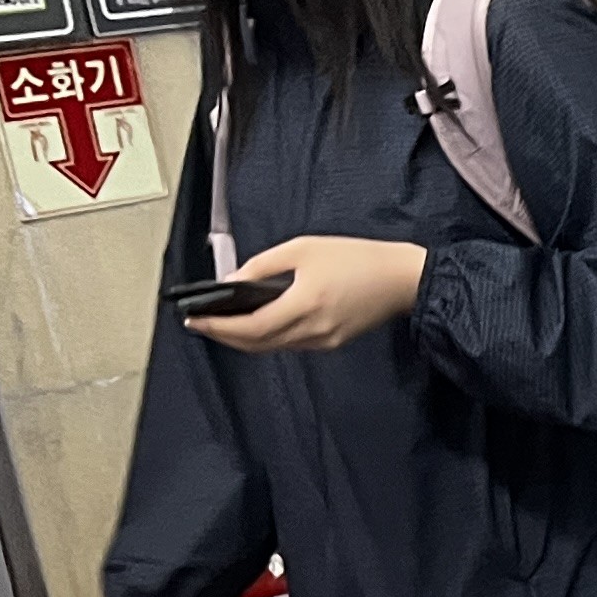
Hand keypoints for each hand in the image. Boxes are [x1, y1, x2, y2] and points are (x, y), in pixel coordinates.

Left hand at [197, 236, 427, 351]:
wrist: (403, 279)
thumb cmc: (358, 258)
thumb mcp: (304, 249)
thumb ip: (264, 266)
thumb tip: (233, 282)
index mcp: (304, 304)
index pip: (249, 327)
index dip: (217, 326)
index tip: (193, 319)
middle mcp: (312, 330)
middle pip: (255, 344)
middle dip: (224, 336)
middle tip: (200, 323)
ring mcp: (323, 341)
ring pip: (271, 347)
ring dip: (244, 339)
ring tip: (222, 324)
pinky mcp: (332, 342)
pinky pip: (290, 344)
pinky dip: (267, 337)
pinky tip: (257, 324)